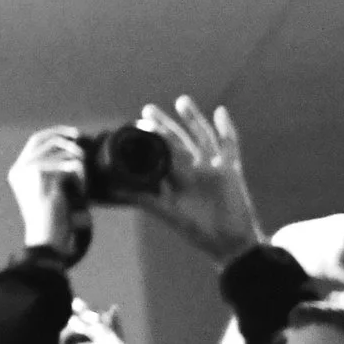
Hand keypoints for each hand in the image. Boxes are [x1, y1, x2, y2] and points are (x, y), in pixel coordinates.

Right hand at [7, 127, 85, 252]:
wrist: (47, 236)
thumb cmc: (52, 218)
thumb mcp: (50, 189)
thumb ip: (54, 169)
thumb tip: (73, 146)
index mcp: (18, 172)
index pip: (35, 141)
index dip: (54, 133)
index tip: (72, 134)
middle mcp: (19, 168)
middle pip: (44, 139)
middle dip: (63, 135)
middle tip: (80, 137)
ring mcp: (28, 170)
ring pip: (61, 152)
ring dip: (78, 164)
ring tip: (82, 183)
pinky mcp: (41, 173)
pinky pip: (69, 165)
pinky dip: (80, 177)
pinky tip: (81, 191)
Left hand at [134, 96, 264, 261]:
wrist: (230, 243)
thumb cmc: (198, 231)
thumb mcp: (167, 213)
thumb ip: (143, 199)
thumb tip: (113, 190)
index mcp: (176, 178)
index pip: (161, 152)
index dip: (150, 139)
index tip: (136, 124)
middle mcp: (193, 169)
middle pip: (177, 140)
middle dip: (164, 125)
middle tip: (147, 109)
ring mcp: (211, 168)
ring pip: (201, 136)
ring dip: (192, 119)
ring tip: (181, 100)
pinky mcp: (230, 170)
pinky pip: (229, 145)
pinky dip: (226, 129)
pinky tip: (220, 112)